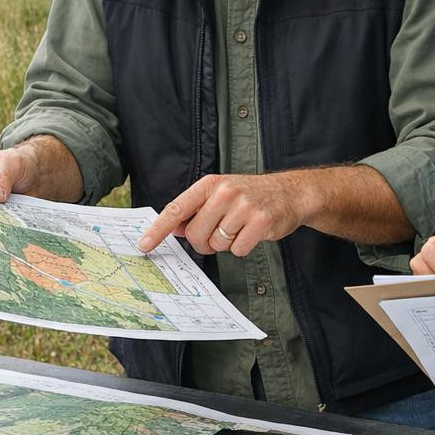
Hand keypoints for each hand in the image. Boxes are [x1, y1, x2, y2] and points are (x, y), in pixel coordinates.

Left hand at [138, 173, 311, 256]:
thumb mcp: (220, 195)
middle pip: (197, 234)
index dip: (159, 229)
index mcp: (210, 184)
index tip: (145, 245)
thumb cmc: (249, 196)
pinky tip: (252, 233)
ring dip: (226, 244)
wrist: (289, 192)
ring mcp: (244, 206)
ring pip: (218, 244)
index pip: (177, 208)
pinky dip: (242, 247)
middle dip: (204, 242)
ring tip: (239, 228)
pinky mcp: (261, 222)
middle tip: (217, 236)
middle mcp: (226, 192)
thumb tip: (176, 230)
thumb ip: (197, 211)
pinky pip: (238, 250)